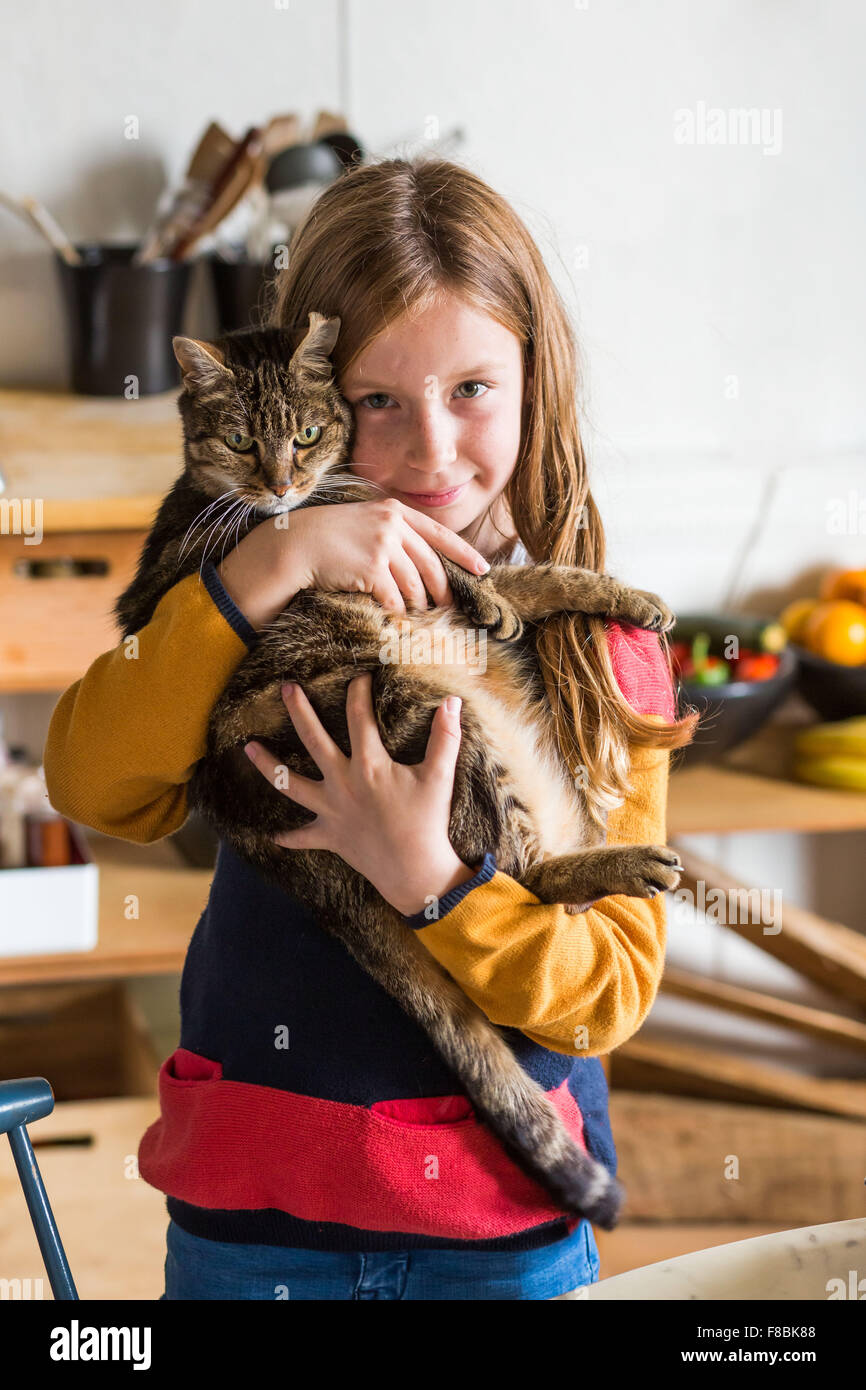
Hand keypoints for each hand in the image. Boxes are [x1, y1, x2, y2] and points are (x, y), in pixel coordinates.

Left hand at [242, 672, 479, 915]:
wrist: (415, 872)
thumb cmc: (428, 821)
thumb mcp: (440, 776)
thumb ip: (445, 737)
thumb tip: (453, 701)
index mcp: (369, 765)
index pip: (359, 718)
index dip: (359, 692)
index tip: (358, 676)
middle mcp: (342, 783)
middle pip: (313, 740)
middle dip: (298, 711)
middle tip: (286, 689)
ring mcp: (331, 810)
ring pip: (291, 784)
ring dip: (268, 766)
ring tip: (248, 747)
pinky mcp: (329, 836)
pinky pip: (303, 837)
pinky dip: (288, 837)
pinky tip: (273, 836)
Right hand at [288, 497, 490, 614]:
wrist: (296, 544)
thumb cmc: (329, 537)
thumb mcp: (365, 521)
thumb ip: (393, 532)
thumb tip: (421, 559)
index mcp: (395, 511)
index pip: (440, 534)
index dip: (464, 553)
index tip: (482, 569)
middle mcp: (393, 525)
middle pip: (431, 564)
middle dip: (443, 589)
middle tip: (447, 606)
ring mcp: (383, 545)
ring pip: (415, 584)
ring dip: (419, 604)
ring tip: (420, 615)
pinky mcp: (371, 568)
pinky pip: (394, 598)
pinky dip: (397, 612)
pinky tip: (397, 620)